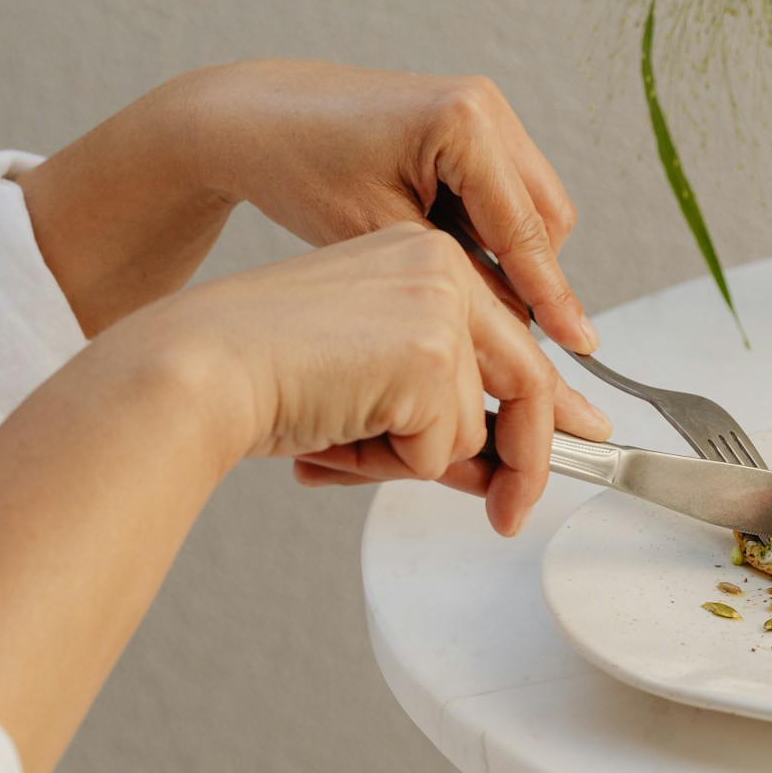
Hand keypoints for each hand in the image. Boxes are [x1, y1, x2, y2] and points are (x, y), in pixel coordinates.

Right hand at [151, 222, 606, 534]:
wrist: (192, 369)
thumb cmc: (255, 373)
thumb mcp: (367, 377)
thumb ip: (436, 404)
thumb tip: (498, 466)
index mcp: (424, 257)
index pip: (508, 340)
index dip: (544, 407)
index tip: (580, 436)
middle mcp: (443, 267)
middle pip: (528, 380)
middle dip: (528, 461)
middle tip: (512, 515)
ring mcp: (442, 307)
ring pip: (474, 429)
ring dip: (412, 460)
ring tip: (340, 438)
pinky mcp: (432, 355)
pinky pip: (444, 448)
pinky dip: (392, 464)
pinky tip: (338, 434)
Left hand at [173, 60, 596, 351]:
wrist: (253, 118)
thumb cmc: (299, 166)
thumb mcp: (380, 237)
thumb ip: (460, 280)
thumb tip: (517, 330)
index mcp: (465, 122)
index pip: (526, 230)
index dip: (552, 295)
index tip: (581, 344)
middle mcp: (486, 106)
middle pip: (546, 216)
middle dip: (529, 272)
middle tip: (494, 324)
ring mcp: (483, 109)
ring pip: (531, 206)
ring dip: (507, 251)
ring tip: (451, 282)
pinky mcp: (470, 122)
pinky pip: (505, 191)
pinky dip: (486, 228)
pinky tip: (441, 248)